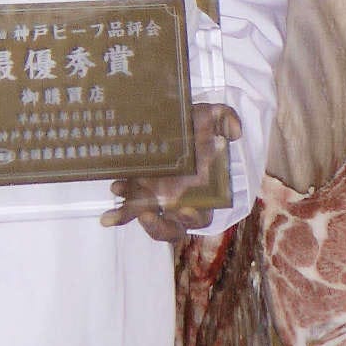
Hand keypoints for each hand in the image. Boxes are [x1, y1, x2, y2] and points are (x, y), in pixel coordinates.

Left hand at [101, 102, 239, 242]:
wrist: (171, 120)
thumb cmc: (195, 124)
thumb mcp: (211, 115)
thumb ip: (226, 119)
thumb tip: (235, 133)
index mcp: (201, 192)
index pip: (201, 215)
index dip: (194, 217)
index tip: (187, 209)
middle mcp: (180, 202)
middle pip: (173, 230)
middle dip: (160, 227)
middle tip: (149, 214)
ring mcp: (158, 200)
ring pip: (150, 223)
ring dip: (136, 220)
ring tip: (117, 214)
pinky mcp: (138, 193)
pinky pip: (128, 210)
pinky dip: (118, 214)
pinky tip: (110, 206)